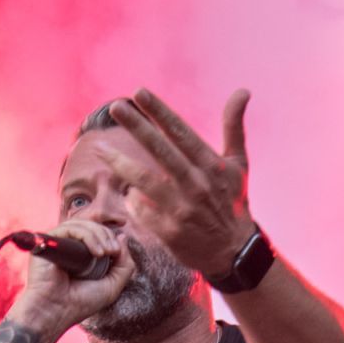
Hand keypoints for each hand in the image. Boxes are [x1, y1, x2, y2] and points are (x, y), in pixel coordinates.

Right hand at [13, 215, 135, 335]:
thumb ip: (124, 265)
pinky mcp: (48, 241)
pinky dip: (88, 236)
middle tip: (114, 251)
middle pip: (90, 226)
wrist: (55, 312)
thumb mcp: (111, 286)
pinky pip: (71, 228)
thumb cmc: (79, 303)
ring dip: (99, 235)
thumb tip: (123, 237)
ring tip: (107, 252)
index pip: (95, 233)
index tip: (118, 251)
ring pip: (82, 225)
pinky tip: (97, 252)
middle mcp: (66, 246)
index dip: (109, 236)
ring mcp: (56, 242)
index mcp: (78, 254)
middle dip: (107, 235)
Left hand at [104, 87, 255, 279]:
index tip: (140, 93)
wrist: (233, 251)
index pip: (181, 133)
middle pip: (160, 151)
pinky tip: (127, 193)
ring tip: (101, 149)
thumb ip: (234, 127)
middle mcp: (197, 185)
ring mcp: (182, 209)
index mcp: (211, 165)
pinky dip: (132, 200)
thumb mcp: (238, 164)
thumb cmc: (232, 202)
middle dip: (137, 127)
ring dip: (120, 163)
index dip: (160, 112)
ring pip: (145, 181)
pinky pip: (142, 210)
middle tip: (115, 107)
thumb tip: (242, 90)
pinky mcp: (170, 232)